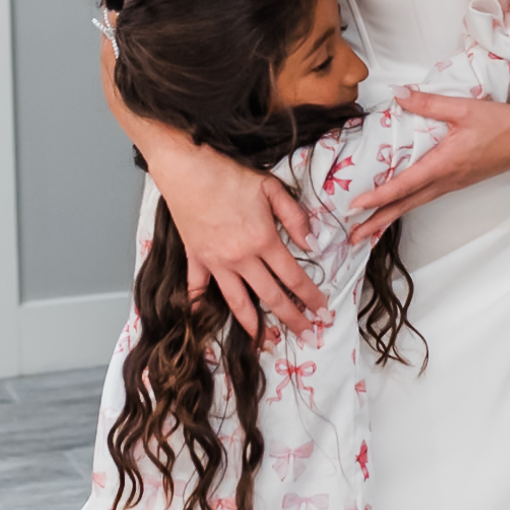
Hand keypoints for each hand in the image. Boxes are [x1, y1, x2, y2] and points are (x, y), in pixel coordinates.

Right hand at [147, 141, 323, 337]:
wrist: (186, 169)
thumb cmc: (228, 174)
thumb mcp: (271, 188)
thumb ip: (295, 217)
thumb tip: (312, 243)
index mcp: (263, 240)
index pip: (294, 277)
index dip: (311, 297)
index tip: (323, 311)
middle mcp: (241, 258)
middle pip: (271, 297)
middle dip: (292, 319)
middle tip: (308, 336)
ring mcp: (216, 262)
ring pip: (238, 302)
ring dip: (255, 325)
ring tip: (268, 341)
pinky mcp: (195, 259)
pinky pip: (197, 288)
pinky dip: (199, 305)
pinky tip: (202, 319)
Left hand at [348, 92, 509, 242]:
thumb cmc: (501, 124)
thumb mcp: (463, 108)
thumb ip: (427, 102)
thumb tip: (397, 93)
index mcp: (444, 165)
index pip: (404, 185)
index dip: (378, 196)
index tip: (356, 206)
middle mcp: (446, 180)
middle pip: (405, 205)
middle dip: (376, 222)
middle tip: (352, 237)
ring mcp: (452, 184)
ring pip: (414, 204)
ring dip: (389, 217)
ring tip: (367, 229)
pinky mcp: (457, 182)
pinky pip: (425, 198)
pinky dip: (406, 206)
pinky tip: (397, 206)